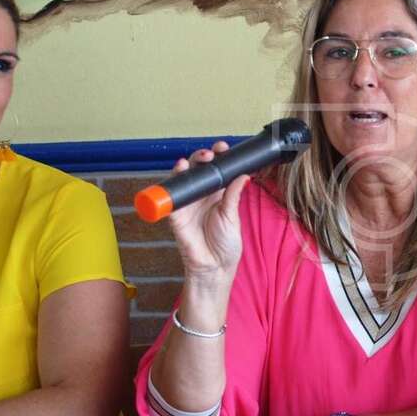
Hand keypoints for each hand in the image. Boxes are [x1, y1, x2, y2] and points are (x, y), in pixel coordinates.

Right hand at [169, 141, 249, 287]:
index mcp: (218, 194)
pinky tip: (178, 171)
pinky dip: (173, 182)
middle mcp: (202, 195)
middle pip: (198, 169)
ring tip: (194, 160)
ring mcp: (188, 203)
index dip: (219, 157)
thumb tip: (244, 175)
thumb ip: (234, 195)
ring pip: (184, 178)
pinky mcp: (176, 214)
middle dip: (203, 157)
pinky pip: (171, 195)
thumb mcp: (232, 216)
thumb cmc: (226, 245)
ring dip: (187, 165)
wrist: (214, 267)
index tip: (224, 148)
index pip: (217, 170)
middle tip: (210, 155)